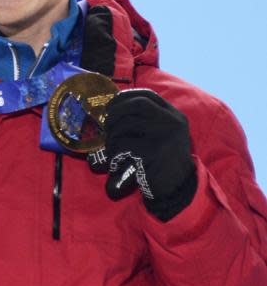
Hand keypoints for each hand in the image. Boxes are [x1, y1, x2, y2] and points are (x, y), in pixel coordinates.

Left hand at [102, 89, 196, 220]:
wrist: (178, 190)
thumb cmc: (163, 162)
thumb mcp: (163, 136)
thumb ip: (147, 121)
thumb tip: (112, 109)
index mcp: (174, 116)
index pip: (148, 95)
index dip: (126, 97)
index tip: (111, 105)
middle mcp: (172, 122)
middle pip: (137, 104)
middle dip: (116, 112)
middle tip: (106, 125)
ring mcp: (165, 136)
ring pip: (127, 124)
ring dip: (112, 136)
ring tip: (110, 148)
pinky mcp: (154, 153)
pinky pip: (125, 146)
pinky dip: (114, 153)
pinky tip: (115, 163)